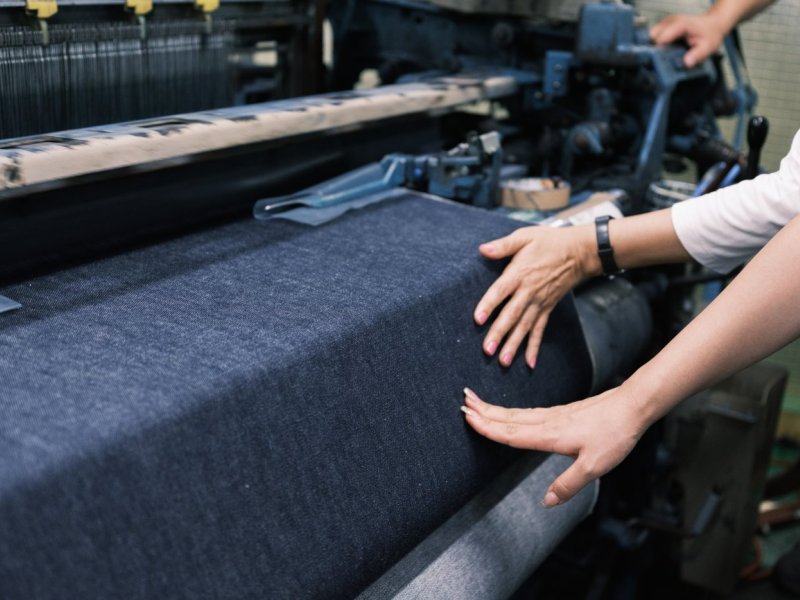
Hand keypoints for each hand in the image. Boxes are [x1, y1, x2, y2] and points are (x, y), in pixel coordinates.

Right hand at [461, 386, 648, 506]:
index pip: (512, 433)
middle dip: (484, 411)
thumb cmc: (614, 434)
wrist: (631, 406)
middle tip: (462, 402)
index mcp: (551, 435)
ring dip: (495, 409)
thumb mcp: (594, 466)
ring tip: (477, 403)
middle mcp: (548, 422)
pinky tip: (511, 413)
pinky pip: (528, 412)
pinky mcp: (562, 412)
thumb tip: (547, 501)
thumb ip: (568, 484)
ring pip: (517, 413)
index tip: (468, 418)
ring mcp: (554, 415)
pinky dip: (512, 411)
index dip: (488, 427)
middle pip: (509, 418)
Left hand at [474, 225, 597, 367]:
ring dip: (513, 345)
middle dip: (499, 333)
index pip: (501, 291)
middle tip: (487, 350)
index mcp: (520, 273)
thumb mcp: (525, 236)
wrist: (579, 252)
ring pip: (524, 327)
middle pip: (511, 314)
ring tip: (502, 362)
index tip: (478, 319)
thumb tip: (483, 249)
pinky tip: (528, 363)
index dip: (489, 304)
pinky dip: (534, 347)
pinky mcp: (547, 308)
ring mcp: (539, 302)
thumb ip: (503, 245)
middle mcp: (529, 291)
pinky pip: (540, 330)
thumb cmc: (548, 242)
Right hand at [650, 13, 729, 67]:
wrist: (713, 23)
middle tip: (659, 62)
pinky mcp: (663, 27)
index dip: (657, 53)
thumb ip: (697, 55)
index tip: (658, 64)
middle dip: (652, 51)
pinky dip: (654, 45)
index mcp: (679, 25)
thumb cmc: (710, 34)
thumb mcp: (708, 46)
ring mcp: (665, 23)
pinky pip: (653, 37)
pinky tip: (661, 52)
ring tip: (660, 58)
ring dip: (652, 48)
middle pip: (651, 38)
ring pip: (649, 37)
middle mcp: (669, 22)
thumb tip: (686, 63)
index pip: (660, 39)